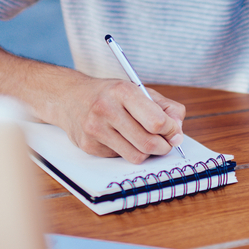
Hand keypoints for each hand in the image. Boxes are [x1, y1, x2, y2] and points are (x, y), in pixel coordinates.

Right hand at [61, 76, 185, 163]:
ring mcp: (95, 129)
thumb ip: (166, 108)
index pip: (157, 121)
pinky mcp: (89, 146)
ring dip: (147, 153)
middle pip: (148, 143)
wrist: (70, 97)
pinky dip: (127, 151)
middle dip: (163, 147)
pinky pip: (121, 158)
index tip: (173, 131)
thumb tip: (178, 134)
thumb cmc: (110, 94)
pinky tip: (121, 139)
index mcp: (122, 91)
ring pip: (136, 156)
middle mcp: (106, 109)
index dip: (171, 130)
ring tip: (145, 141)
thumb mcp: (139, 90)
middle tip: (165, 143)